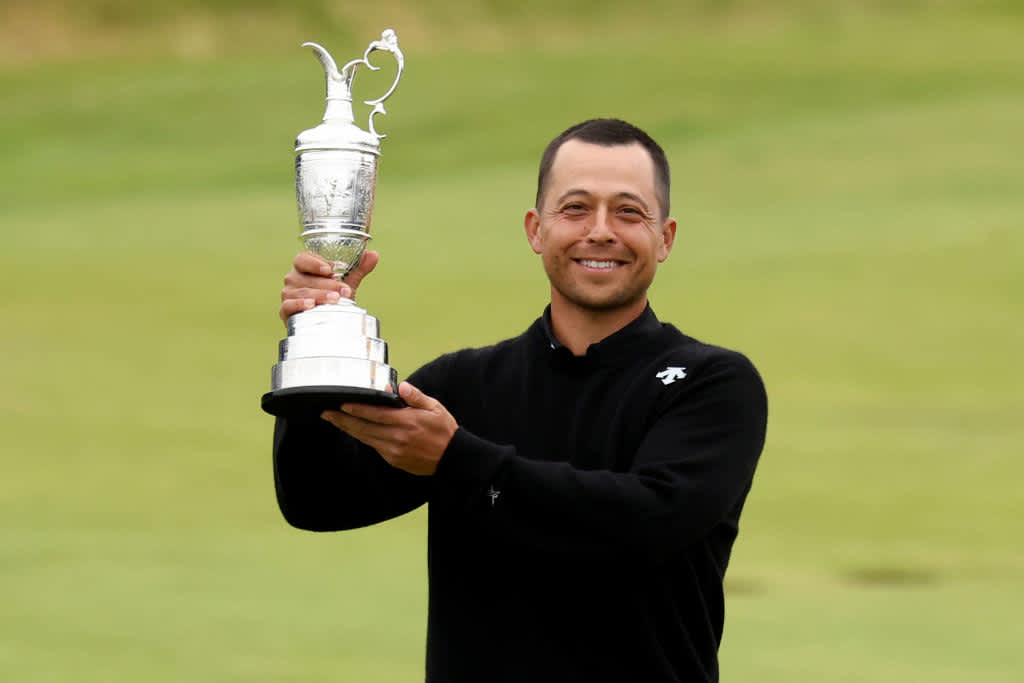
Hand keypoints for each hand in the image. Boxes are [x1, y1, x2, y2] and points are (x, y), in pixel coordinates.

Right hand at [278, 250, 379, 321]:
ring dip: (319, 295)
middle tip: (343, 290)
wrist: (324, 322)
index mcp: (304, 268)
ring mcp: (288, 294)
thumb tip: (373, 254)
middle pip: (305, 277)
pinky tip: (311, 305)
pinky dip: (299, 304)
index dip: (315, 263)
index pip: (303, 259)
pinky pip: (288, 305)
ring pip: (301, 291)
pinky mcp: (285, 311)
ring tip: (335, 299)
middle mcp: (293, 279)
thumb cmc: (331, 299)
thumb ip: (358, 269)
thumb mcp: (346, 283)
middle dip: (326, 284)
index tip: (330, 270)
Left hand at [320, 382, 457, 475]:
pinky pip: (374, 447)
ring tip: (335, 421)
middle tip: (327, 413)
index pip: (375, 414)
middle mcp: (398, 437)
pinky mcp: (394, 460)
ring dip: (349, 429)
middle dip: (343, 420)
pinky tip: (356, 431)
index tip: (342, 404)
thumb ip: (415, 396)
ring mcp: (394, 451)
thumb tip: (400, 386)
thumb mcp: (435, 408)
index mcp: (407, 422)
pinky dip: (363, 438)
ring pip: (366, 438)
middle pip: (364, 428)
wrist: (453, 458)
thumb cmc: (445, 431)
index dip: (356, 410)